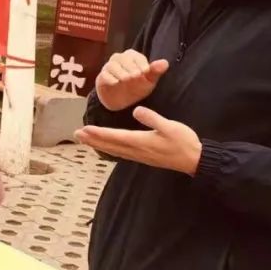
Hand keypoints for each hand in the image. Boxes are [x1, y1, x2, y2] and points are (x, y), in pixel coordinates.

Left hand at [76, 106, 201, 174]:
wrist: (194, 160)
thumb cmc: (183, 142)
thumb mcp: (169, 126)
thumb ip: (152, 118)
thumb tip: (136, 110)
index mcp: (141, 141)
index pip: (115, 136)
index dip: (98, 133)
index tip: (84, 130)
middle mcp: (137, 150)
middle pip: (110, 144)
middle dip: (92, 139)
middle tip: (76, 135)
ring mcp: (140, 156)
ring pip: (114, 150)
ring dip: (98, 144)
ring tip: (85, 140)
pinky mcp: (144, 157)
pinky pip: (121, 153)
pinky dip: (110, 149)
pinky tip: (106, 147)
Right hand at [95, 50, 168, 111]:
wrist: (122, 102)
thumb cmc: (137, 87)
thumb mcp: (148, 81)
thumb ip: (155, 71)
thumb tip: (165, 62)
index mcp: (132, 58)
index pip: (135, 56)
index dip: (140, 62)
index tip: (145, 71)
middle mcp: (119, 60)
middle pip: (122, 58)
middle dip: (130, 66)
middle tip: (136, 75)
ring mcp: (109, 68)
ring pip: (112, 65)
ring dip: (119, 71)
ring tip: (126, 79)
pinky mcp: (102, 78)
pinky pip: (104, 75)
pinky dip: (109, 77)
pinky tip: (116, 82)